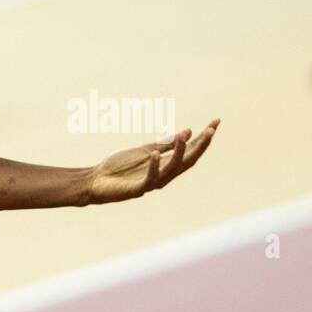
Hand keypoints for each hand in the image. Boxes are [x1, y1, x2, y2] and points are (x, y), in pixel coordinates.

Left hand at [87, 120, 219, 203]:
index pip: (190, 150)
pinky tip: (154, 154)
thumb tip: (188, 132)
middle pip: (188, 160)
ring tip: (185, 136)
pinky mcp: (138, 189)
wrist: (96, 181)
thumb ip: (165, 144)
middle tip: (211, 130)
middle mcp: (164, 174)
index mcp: (166, 164)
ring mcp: (152, 182)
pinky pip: (149, 178)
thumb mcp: (145, 150)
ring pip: (172, 168)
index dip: (203, 138)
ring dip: (180, 152)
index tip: (215, 122)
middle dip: (200, 145)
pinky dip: (153, 166)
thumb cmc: (119, 166)